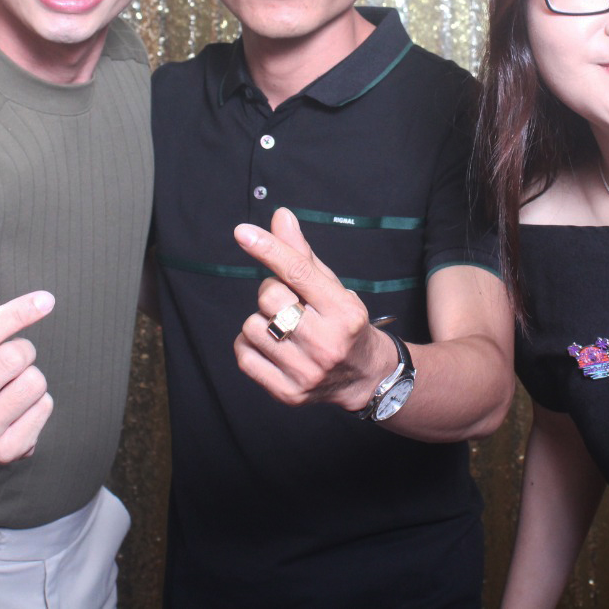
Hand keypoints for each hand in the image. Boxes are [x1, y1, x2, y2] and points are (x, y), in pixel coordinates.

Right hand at [0, 282, 55, 463]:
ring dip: (31, 375)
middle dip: (22, 348)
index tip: (46, 300)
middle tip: (10, 358)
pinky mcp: (5, 452)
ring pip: (35, 382)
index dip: (17, 312)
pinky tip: (15, 409)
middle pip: (14, 357)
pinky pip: (45, 407)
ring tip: (10, 385)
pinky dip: (39, 401)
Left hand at [231, 208, 395, 410]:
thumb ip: (302, 254)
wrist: (365, 378)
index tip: (243, 233)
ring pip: (252, 325)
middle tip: (290, 304)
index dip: (269, 249)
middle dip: (272, 293)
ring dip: (260, 321)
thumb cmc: (344, 324)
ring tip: (284, 328)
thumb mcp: (332, 287)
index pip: (298, 272)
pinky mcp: (287, 392)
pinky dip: (250, 345)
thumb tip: (280, 216)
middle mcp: (327, 343)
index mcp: (343, 311)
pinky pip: (244, 354)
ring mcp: (306, 371)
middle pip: (269, 296)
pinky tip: (272, 346)